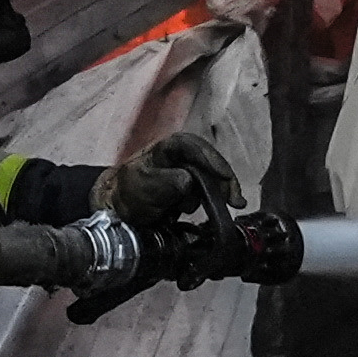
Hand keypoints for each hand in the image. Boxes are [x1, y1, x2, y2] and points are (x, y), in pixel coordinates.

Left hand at [105, 131, 246, 238]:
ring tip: (226, 205)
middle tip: (234, 199)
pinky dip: (218, 198)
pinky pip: (211, 189)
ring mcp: (189, 170)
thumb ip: (165, 183)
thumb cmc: (129, 192)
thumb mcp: (143, 186)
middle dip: (224, 179)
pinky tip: (225, 207)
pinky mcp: (194, 186)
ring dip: (221, 191)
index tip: (223, 175)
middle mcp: (182, 156)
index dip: (211, 159)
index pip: (193, 146)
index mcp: (168, 148)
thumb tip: (188, 181)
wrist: (123, 210)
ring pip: (213, 176)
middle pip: (210, 161)